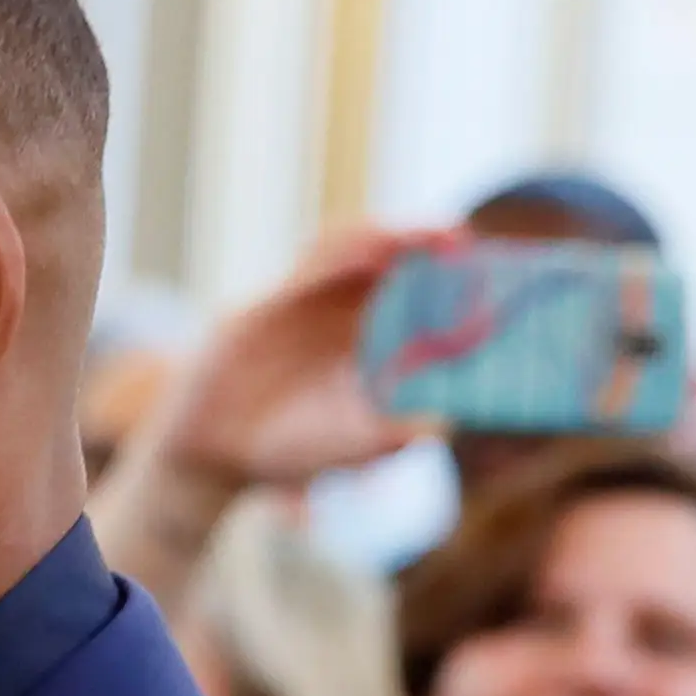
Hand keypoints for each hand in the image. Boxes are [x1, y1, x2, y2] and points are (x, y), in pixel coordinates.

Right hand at [89, 226, 448, 605]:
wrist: (213, 459)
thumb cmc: (286, 451)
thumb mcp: (351, 447)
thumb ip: (392, 435)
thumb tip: (444, 427)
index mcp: (361, 339)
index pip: (410, 292)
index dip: (443, 277)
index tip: (483, 271)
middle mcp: (332, 313)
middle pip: (384, 260)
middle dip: (422, 243)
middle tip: (461, 239)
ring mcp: (295, 306)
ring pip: (346, 252)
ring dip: (386, 238)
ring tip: (427, 235)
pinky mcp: (259, 310)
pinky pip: (304, 274)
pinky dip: (342, 256)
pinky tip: (374, 251)